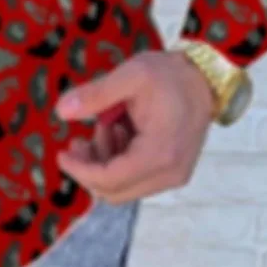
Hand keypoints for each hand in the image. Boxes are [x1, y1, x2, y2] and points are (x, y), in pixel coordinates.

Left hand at [54, 50, 215, 204]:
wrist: (206, 78)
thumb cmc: (170, 75)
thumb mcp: (130, 75)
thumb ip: (95, 94)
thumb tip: (61, 111)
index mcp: (158, 154)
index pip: (109, 180)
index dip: (80, 171)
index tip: (61, 154)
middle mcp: (169, 174)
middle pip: (115, 191)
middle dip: (90, 168)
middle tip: (78, 141)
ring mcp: (173, 175)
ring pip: (124, 186)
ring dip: (105, 161)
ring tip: (105, 125)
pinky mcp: (172, 170)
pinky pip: (136, 177)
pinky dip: (119, 159)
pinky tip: (119, 130)